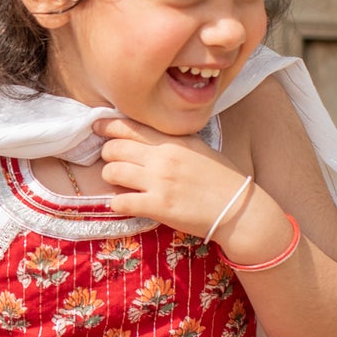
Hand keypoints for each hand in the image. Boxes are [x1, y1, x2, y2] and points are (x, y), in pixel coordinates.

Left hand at [98, 116, 248, 240]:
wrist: (240, 210)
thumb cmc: (221, 179)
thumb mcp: (199, 148)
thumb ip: (172, 140)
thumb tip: (146, 134)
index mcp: (173, 140)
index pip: (129, 126)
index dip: (107, 125)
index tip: (96, 126)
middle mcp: (163, 157)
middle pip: (114, 148)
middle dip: (108, 154)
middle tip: (113, 162)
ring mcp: (160, 182)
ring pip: (112, 172)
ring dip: (109, 177)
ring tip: (117, 183)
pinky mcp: (159, 206)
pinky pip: (120, 201)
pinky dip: (116, 203)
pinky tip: (123, 204)